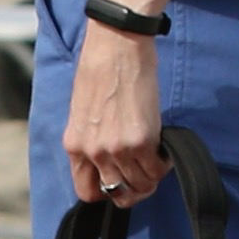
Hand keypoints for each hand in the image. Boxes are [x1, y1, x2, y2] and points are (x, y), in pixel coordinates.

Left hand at [64, 16, 166, 205]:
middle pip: (118, 193)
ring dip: (152, 175)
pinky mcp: (141, 141)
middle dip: (135, 187)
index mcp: (74, 146)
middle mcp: (93, 152)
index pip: (87, 192)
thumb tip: (107, 158)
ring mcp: (116, 149)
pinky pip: (157, 170)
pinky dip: (164, 164)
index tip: (120, 180)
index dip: (106, 191)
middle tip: (145, 172)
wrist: (116, 44)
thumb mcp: (83, 112)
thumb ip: (91, 139)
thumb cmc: (100, 69)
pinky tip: (163, 148)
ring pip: (141, 185)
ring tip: (155, 157)